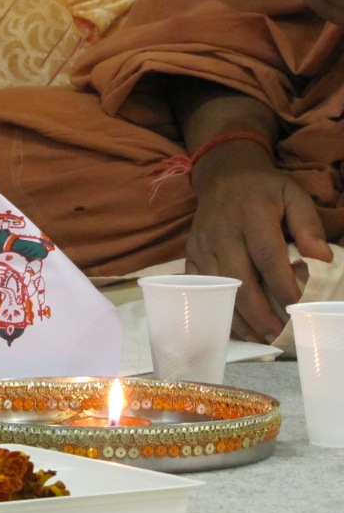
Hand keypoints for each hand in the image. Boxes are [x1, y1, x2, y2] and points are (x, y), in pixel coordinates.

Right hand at [185, 143, 330, 342]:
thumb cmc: (264, 189)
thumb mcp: (293, 195)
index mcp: (251, 215)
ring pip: (218, 289)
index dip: (281, 284)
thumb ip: (307, 225)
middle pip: (239, 279)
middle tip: (278, 334)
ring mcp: (202, 246)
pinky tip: (237, 325)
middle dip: (259, 311)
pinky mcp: (190, 255)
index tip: (297, 307)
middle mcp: (222, 233)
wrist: (223, 176)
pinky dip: (218, 309)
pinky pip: (202, 289)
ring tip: (260, 337)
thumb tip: (322, 259)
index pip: (266, 255)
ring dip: (238, 317)